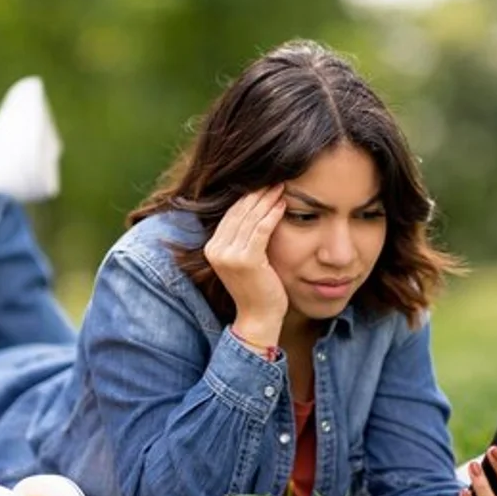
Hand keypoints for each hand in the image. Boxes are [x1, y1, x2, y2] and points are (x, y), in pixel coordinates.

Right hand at [204, 185, 288, 346]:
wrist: (259, 318)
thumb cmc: (258, 289)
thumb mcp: (247, 259)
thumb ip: (246, 238)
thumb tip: (257, 209)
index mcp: (213, 247)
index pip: (231, 214)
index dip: (248, 197)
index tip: (265, 182)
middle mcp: (215, 249)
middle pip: (238, 212)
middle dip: (258, 193)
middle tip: (275, 177)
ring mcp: (228, 255)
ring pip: (250, 218)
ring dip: (266, 199)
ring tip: (281, 185)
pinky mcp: (244, 260)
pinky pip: (260, 230)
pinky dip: (272, 215)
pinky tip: (283, 204)